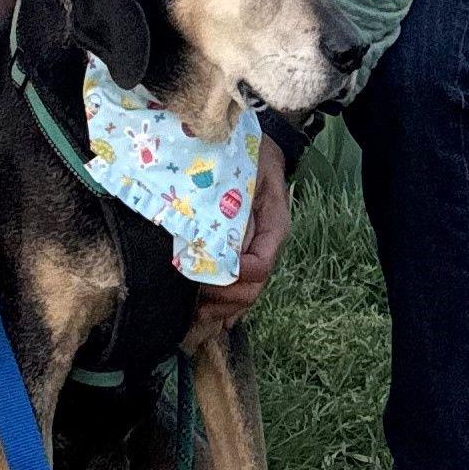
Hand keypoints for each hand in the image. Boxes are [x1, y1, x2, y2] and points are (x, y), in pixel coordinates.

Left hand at [189, 136, 291, 329]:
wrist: (260, 149)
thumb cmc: (253, 159)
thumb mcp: (251, 175)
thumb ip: (240, 207)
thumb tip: (222, 246)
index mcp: (274, 229)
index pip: (258, 266)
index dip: (233, 276)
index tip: (204, 274)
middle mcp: (268, 246)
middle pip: (251, 288)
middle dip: (223, 300)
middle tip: (194, 305)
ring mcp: (259, 252)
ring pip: (246, 293)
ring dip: (222, 309)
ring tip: (197, 318)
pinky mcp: (247, 253)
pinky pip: (241, 287)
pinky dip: (227, 306)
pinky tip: (213, 320)